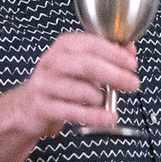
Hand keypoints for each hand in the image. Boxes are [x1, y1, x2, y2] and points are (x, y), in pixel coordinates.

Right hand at [0, 32, 137, 141]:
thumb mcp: (80, 64)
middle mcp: (52, 62)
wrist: (28, 105)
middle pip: (89, 65)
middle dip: (116, 75)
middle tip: (132, 84)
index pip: (93, 45)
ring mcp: (45, 84)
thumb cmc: (60, 82)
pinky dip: (95, 116)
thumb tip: (129, 50)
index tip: (132, 64)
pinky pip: (74, 111)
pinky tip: (107, 117)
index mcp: (64, 46)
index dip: (116, 54)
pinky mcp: (42, 106)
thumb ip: (106, 55)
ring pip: (82, 90)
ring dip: (103, 97)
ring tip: (110, 101)